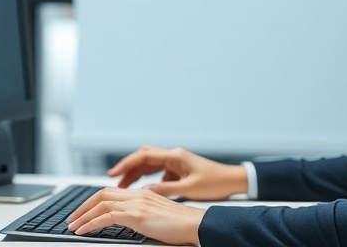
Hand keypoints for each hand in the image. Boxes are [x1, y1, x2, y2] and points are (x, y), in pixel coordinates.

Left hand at [67, 187, 204, 245]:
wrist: (196, 224)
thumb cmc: (182, 225)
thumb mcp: (158, 217)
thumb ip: (144, 215)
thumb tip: (131, 221)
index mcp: (142, 194)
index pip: (111, 192)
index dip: (94, 201)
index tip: (84, 212)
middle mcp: (137, 195)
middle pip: (101, 194)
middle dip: (83, 206)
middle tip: (72, 219)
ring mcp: (136, 203)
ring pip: (100, 204)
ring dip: (82, 215)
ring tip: (72, 226)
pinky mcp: (136, 215)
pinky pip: (106, 217)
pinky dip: (90, 223)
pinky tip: (83, 230)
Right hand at [109, 146, 247, 200]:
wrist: (233, 180)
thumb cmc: (216, 183)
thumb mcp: (190, 188)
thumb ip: (166, 189)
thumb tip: (146, 190)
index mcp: (175, 156)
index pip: (144, 156)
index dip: (126, 164)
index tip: (113, 173)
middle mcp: (174, 156)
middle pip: (144, 158)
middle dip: (128, 168)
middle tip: (113, 179)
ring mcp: (176, 162)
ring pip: (150, 165)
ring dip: (137, 174)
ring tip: (124, 187)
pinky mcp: (179, 170)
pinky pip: (159, 172)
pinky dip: (149, 180)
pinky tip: (147, 191)